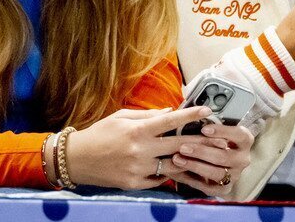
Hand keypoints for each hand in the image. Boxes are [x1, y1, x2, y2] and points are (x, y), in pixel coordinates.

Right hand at [65, 107, 217, 188]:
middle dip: (201, 141)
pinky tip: (180, 168)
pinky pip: (160, 178)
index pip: (170, 120)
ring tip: (206, 156)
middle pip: (179, 144)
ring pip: (173, 164)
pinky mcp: (135, 183)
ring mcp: (138, 169)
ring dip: (190, 160)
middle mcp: (140, 150)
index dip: (191, 115)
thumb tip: (171, 111)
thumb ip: (148, 115)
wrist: (76, 159)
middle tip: (219, 139)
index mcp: (138, 130)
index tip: (207, 111)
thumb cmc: (100, 134)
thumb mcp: (121, 117)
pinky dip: (169, 172)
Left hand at [166, 123, 254, 196]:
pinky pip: (208, 187)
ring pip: (216, 173)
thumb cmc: (215, 141)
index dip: (222, 132)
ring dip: (195, 166)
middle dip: (201, 151)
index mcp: (245, 141)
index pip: (239, 135)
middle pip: (224, 156)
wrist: (221, 164)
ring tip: (177, 159)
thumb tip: (189, 116)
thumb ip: (208, 126)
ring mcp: (235, 176)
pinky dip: (191, 180)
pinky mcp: (225, 189)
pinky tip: (177, 173)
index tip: (204, 129)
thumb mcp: (216, 131)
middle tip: (183, 147)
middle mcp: (243, 159)